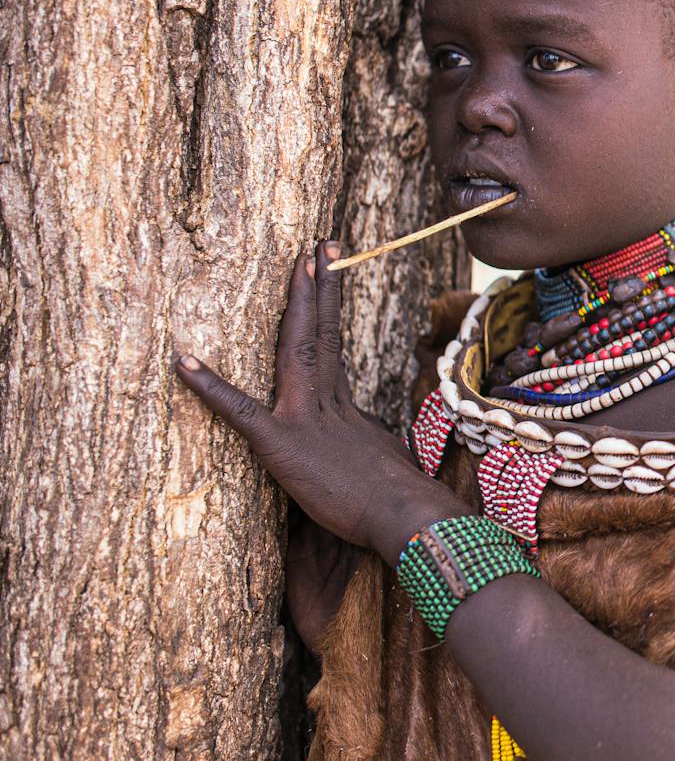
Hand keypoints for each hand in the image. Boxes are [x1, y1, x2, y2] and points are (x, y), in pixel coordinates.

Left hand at [173, 242, 466, 558]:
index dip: (330, 309)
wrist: (405, 515)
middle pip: (323, 334)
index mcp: (348, 411)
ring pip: (298, 349)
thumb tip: (382, 450)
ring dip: (296, 305)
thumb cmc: (405, 505)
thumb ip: (376, 451)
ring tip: (295, 264)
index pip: (336, 348)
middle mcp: (327, 404)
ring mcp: (304, 419)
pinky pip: (239, 411)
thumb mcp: (392, 470)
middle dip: (320, 286)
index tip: (331, 269)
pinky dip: (209, 386)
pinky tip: (183, 362)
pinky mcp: (280, 445)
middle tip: (320, 245)